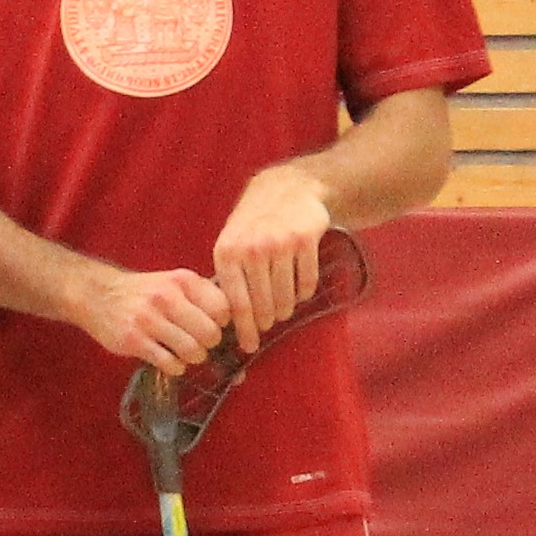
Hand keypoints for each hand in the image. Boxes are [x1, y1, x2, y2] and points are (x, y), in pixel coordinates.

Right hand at [69, 258, 229, 376]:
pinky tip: (169, 360)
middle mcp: (167, 297)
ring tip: (186, 353)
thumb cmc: (145, 293)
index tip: (214, 327)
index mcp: (183, 281)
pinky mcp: (134, 340)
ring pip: (192, 350)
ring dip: (194, 358)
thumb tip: (240, 332)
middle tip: (201, 344)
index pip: (223, 308)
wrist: (98, 294)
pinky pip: (170, 363)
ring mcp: (149, 319)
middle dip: (210, 345)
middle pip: (210, 333)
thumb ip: (204, 301)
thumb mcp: (174, 283)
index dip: (223, 324)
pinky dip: (176, 367)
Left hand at [207, 165, 335, 350]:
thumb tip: (227, 321)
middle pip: (263, 304)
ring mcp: (279, 244)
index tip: (249, 346)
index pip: (236, 303)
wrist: (286, 188)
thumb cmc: (254, 223)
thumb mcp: (231, 243)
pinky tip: (300, 292)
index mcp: (227, 252)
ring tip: (284, 310)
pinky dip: (305, 292)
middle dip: (266, 321)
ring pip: (286, 297)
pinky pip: (307, 282)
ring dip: (286, 309)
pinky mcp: (305, 240)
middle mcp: (252, 249)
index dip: (244, 329)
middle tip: (269, 325)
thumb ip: (229, 277)